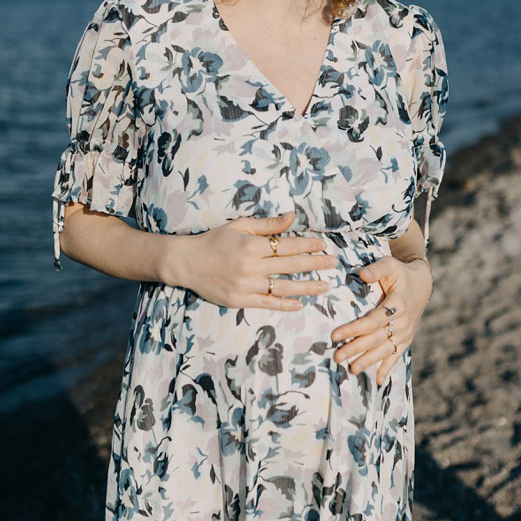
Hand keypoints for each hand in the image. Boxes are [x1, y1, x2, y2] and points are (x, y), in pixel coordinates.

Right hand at [168, 213, 332, 309]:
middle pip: (291, 266)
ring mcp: (246, 285)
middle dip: (315, 264)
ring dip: (307, 287)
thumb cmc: (214, 241)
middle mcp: (251, 266)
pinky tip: (300, 304)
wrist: (186, 263)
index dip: (308, 245)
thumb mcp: (239, 226)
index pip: (287, 246)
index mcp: (251, 246)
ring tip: (325, 286)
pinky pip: (268, 303)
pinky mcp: (240, 300)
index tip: (323, 245)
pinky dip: (285, 304)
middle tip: (333, 264)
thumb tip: (293, 216)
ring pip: (283, 287)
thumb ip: (268, 224)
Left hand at [330, 254, 432, 382]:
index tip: (335, 335)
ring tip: (352, 369)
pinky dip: (388, 368)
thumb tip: (361, 274)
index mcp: (398, 304)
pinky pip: (396, 355)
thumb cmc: (401, 274)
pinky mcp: (406, 339)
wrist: (422, 284)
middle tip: (337, 357)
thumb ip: (376, 269)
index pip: (372, 321)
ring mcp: (405, 332)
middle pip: (376, 339)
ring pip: (385, 350)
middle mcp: (403, 322)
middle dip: (356, 349)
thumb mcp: (390, 265)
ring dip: (368, 361)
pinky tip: (378, 381)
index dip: (354, 329)